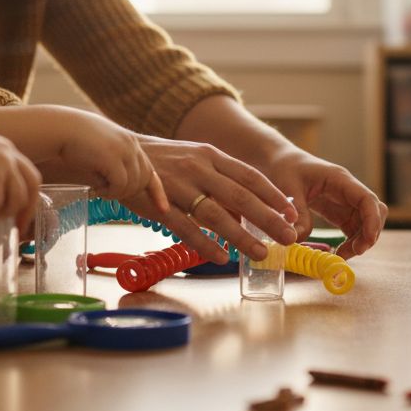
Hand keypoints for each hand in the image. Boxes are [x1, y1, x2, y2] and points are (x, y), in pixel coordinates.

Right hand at [35, 107, 168, 212]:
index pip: (150, 170)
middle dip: (130, 193)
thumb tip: (122, 188)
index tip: (162, 209)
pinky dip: (110, 192)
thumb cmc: (74, 141)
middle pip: (144, 180)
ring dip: (117, 193)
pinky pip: (121, 185)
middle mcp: (131, 145)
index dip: (157, 192)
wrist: (59, 128)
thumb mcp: (102, 150)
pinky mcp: (113, 158)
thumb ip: (115, 163)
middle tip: (109, 192)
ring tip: (100, 188)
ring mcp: (123, 150)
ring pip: (133, 185)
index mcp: (130, 142)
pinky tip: (96, 188)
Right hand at [120, 136, 298, 262]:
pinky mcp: (161, 205)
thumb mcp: (194, 160)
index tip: (292, 212)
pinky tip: (222, 257)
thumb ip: (218, 180)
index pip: (250, 176)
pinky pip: (187, 228)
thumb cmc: (161, 160)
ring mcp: (180, 186)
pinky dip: (206, 244)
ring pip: (217, 215)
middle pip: (240, 196)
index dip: (273, 195)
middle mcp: (199, 168)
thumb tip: (244, 209)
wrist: (118, 153)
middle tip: (288, 237)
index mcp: (210, 156)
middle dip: (268, 219)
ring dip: (242, 236)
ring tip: (260, 253)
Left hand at [262, 149, 387, 257]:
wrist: (278, 161)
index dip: (371, 221)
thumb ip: (297, 213)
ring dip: (360, 241)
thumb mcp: (287, 189)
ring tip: (341, 256)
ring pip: (365, 223)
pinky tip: (338, 253)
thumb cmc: (284, 168)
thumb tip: (298, 239)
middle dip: (369, 234)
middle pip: (373, 213)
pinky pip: (353, 229)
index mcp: (339, 180)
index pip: (366, 199)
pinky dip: (351, 242)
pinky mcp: (338, 212)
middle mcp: (348, 191)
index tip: (366, 242)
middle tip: (352, 253)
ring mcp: (345, 202)